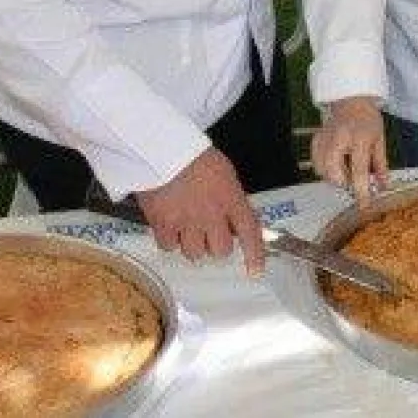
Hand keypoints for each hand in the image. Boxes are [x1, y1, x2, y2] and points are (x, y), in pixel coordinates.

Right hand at [130, 148, 263, 275]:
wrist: (162, 147)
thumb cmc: (193, 155)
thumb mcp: (224, 173)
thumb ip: (232, 199)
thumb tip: (236, 221)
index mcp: (231, 198)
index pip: (250, 232)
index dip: (255, 255)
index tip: (255, 270)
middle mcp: (211, 214)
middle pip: (221, 251)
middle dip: (216, 245)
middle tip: (208, 232)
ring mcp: (187, 221)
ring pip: (195, 253)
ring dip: (193, 244)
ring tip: (187, 226)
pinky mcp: (163, 224)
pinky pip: (169, 247)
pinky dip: (170, 240)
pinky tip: (169, 225)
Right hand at [312, 96, 388, 208]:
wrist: (351, 100)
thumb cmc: (368, 120)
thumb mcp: (380, 141)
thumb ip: (381, 166)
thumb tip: (384, 187)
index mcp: (360, 139)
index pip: (359, 172)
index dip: (362, 192)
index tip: (364, 205)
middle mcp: (340, 139)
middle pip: (335, 173)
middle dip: (344, 183)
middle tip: (353, 180)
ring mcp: (326, 139)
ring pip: (323, 170)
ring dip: (334, 177)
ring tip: (345, 170)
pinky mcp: (317, 139)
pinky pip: (315, 163)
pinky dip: (323, 169)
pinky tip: (334, 164)